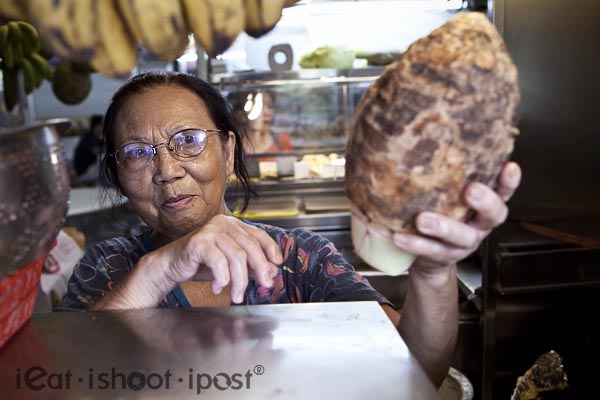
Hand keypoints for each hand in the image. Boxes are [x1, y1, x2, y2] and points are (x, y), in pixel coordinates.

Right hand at [155, 215, 281, 302]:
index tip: (277, 265)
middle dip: (260, 268)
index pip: (258, 235)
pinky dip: (222, 278)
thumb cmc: (201, 264)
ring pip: (237, 256)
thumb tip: (271, 272)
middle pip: (250, 246)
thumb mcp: (231, 265)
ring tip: (237, 296)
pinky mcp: (198, 243)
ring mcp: (210, 231)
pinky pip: (218, 262)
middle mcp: (223, 223)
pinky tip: (219, 288)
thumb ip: (251, 266)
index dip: (270, 250)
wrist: (171, 266)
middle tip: (266, 285)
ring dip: (240, 280)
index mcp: (233, 224)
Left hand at [392, 162, 520, 270]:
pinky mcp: (443, 257)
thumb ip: (445, 175)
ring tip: (422, 220)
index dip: (509, 182)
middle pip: (492, 216)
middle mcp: (478, 225)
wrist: (429, 259)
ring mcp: (463, 244)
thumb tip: (422, 138)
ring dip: (442, 227)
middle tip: (471, 191)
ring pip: (459, 236)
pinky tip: (399, 236)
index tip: (510, 167)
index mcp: (484, 207)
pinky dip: (415, 243)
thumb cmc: (438, 213)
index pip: (504, 192)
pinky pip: (430, 251)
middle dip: (485, 202)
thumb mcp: (446, 195)